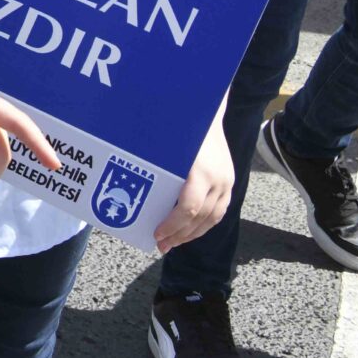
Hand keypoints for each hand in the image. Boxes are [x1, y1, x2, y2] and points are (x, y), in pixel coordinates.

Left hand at [155, 114, 235, 252]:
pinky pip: (219, 211)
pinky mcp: (230, 183)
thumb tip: (127, 186)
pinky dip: (204, 224)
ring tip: (173, 242)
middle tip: (161, 245)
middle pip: (200, 218)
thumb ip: (152, 165)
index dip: (172, 225)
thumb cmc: (180, 128)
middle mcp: (218, 179)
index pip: (188, 207)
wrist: (209, 113)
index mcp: (200, 171)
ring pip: (212, 218)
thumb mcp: (165, 146)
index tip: (156, 234)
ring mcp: (227, 182)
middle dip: (179, 235)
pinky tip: (189, 230)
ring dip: (192, 234)